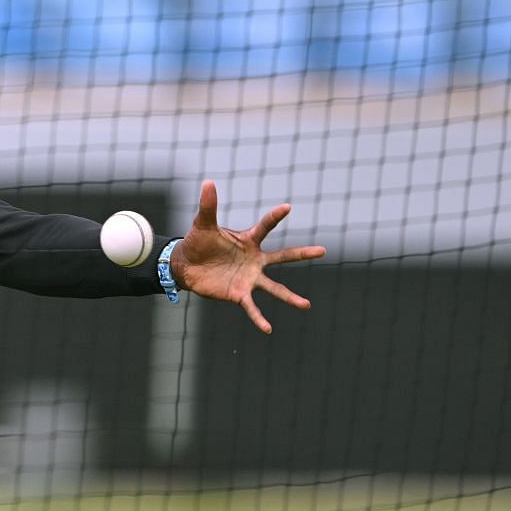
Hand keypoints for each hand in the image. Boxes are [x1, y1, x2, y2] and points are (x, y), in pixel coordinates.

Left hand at [169, 180, 326, 333]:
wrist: (187, 265)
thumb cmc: (199, 243)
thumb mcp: (203, 224)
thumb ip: (208, 206)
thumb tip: (208, 182)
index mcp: (248, 241)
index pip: (265, 226)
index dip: (274, 217)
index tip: (287, 207)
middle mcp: (254, 260)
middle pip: (283, 257)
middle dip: (302, 254)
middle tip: (323, 251)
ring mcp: (249, 278)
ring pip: (274, 288)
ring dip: (290, 297)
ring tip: (306, 305)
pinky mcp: (238, 293)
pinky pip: (251, 307)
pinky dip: (258, 317)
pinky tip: (268, 328)